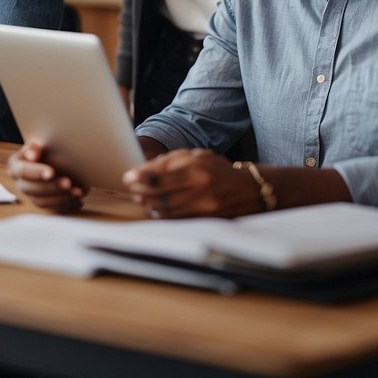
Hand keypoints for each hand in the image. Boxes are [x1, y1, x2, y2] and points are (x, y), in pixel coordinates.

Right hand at [6, 141, 85, 212]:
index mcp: (15, 166)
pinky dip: (67, 205)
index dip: (36, 172)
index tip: (51, 172)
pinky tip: (78, 199)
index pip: (22, 171)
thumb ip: (33, 148)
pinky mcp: (44, 204)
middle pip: (32, 189)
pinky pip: (53, 209)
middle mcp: (21, 183)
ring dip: (61, 198)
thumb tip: (31, 155)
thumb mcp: (39, 143)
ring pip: (42, 202)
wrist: (53, 157)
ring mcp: (31, 196)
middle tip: (68, 183)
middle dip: (52, 187)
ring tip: (77, 192)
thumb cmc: (46, 148)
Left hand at [122, 148, 259, 218]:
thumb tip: (142, 171)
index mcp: (197, 169)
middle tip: (132, 188)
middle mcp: (201, 190)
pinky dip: (161, 215)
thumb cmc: (218, 170)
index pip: (162, 176)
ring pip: (165, 210)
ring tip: (142, 197)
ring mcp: (203, 209)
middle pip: (160, 195)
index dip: (141, 177)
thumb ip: (170, 161)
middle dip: (141, 192)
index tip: (128, 177)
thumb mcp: (197, 156)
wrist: (249, 190)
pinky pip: (175, 220)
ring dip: (148, 204)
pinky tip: (155, 208)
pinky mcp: (205, 222)